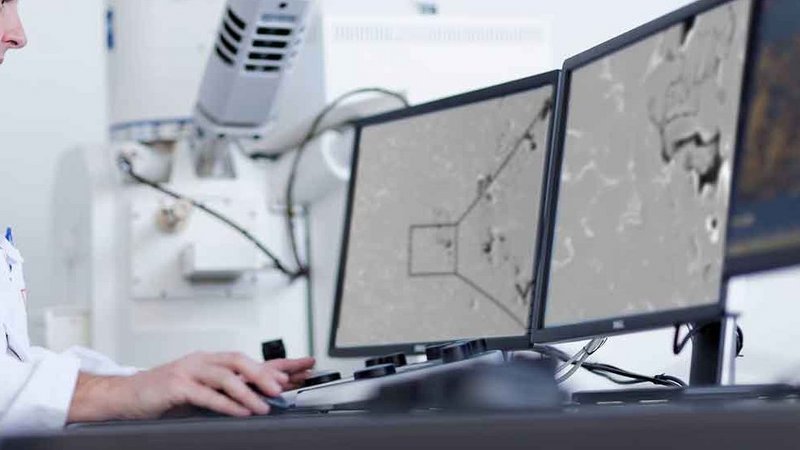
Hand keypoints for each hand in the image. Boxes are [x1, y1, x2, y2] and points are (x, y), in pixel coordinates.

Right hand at [68, 352, 315, 421]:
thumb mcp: (200, 392)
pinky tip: (239, 411)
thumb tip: (259, 400)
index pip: (251, 358)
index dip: (279, 362)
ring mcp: (188, 370)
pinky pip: (205, 393)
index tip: (306, 365)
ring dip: (248, 391)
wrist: (124, 398)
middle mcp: (202, 361)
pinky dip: (225, 403)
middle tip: (284, 388)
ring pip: (225, 375)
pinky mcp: (175, 385)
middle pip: (240, 360)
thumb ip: (225, 393)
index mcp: (211, 362)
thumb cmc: (163, 396)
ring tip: (265, 406)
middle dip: (265, 373)